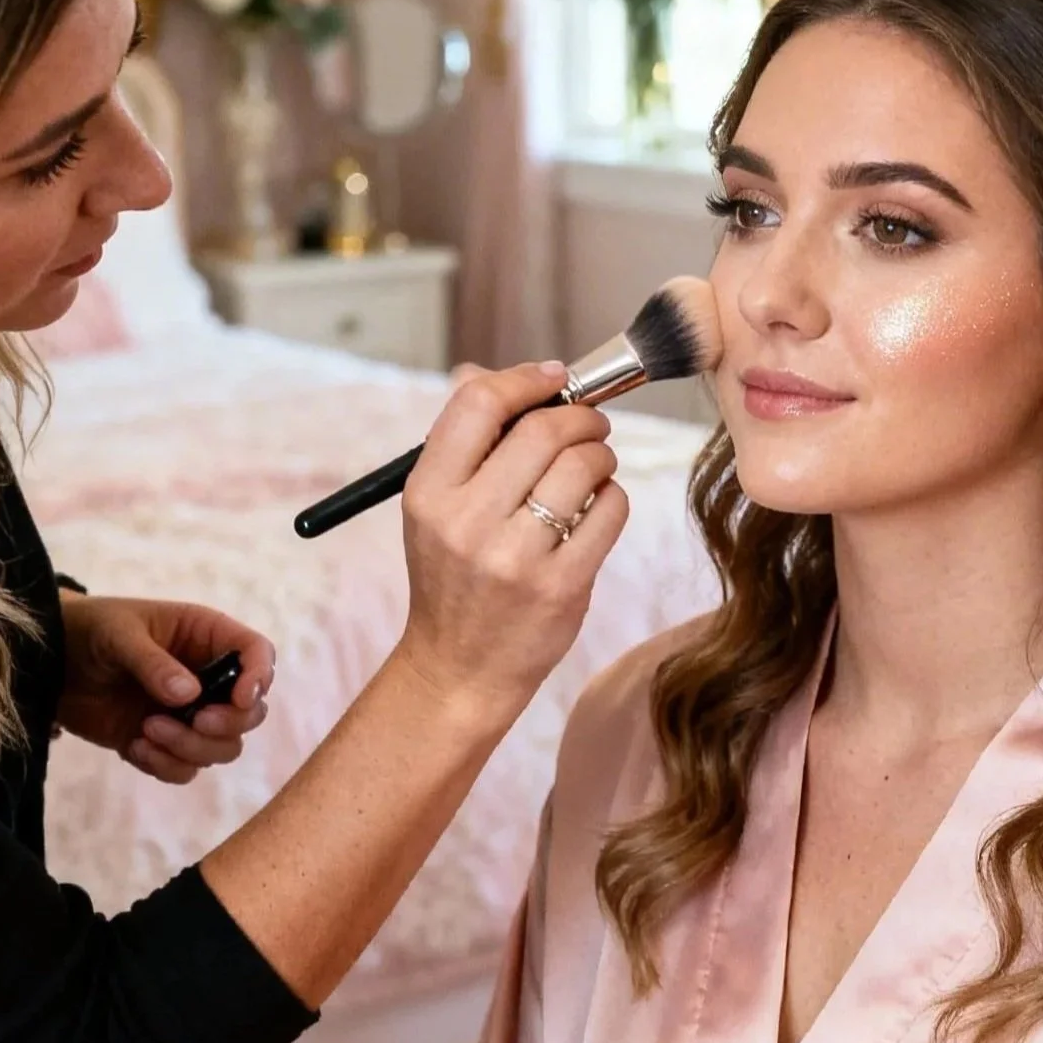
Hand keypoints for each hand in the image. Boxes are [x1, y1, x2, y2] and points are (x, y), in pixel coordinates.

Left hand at [58, 595, 276, 784]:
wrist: (47, 663)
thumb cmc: (88, 631)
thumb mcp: (117, 634)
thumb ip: (152, 662)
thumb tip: (189, 695)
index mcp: (207, 638)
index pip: (256, 654)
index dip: (260, 677)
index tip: (241, 698)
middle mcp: (207, 679)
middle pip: (251, 712)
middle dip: (228, 723)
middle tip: (195, 721)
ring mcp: (189, 714)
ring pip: (224, 747)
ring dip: (193, 748)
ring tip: (148, 731)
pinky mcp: (164, 743)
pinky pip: (187, 768)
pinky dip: (167, 766)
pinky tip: (135, 748)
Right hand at [394, 361, 629, 722]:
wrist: (459, 669)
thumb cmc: (454, 579)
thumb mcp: (434, 511)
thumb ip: (461, 445)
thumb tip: (482, 372)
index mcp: (429, 493)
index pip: (478, 404)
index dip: (525, 380)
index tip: (555, 379)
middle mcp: (467, 522)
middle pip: (543, 430)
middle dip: (581, 417)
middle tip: (591, 425)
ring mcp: (516, 557)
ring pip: (583, 467)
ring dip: (601, 455)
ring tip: (596, 466)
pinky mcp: (562, 587)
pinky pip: (610, 511)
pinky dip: (614, 497)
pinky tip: (599, 507)